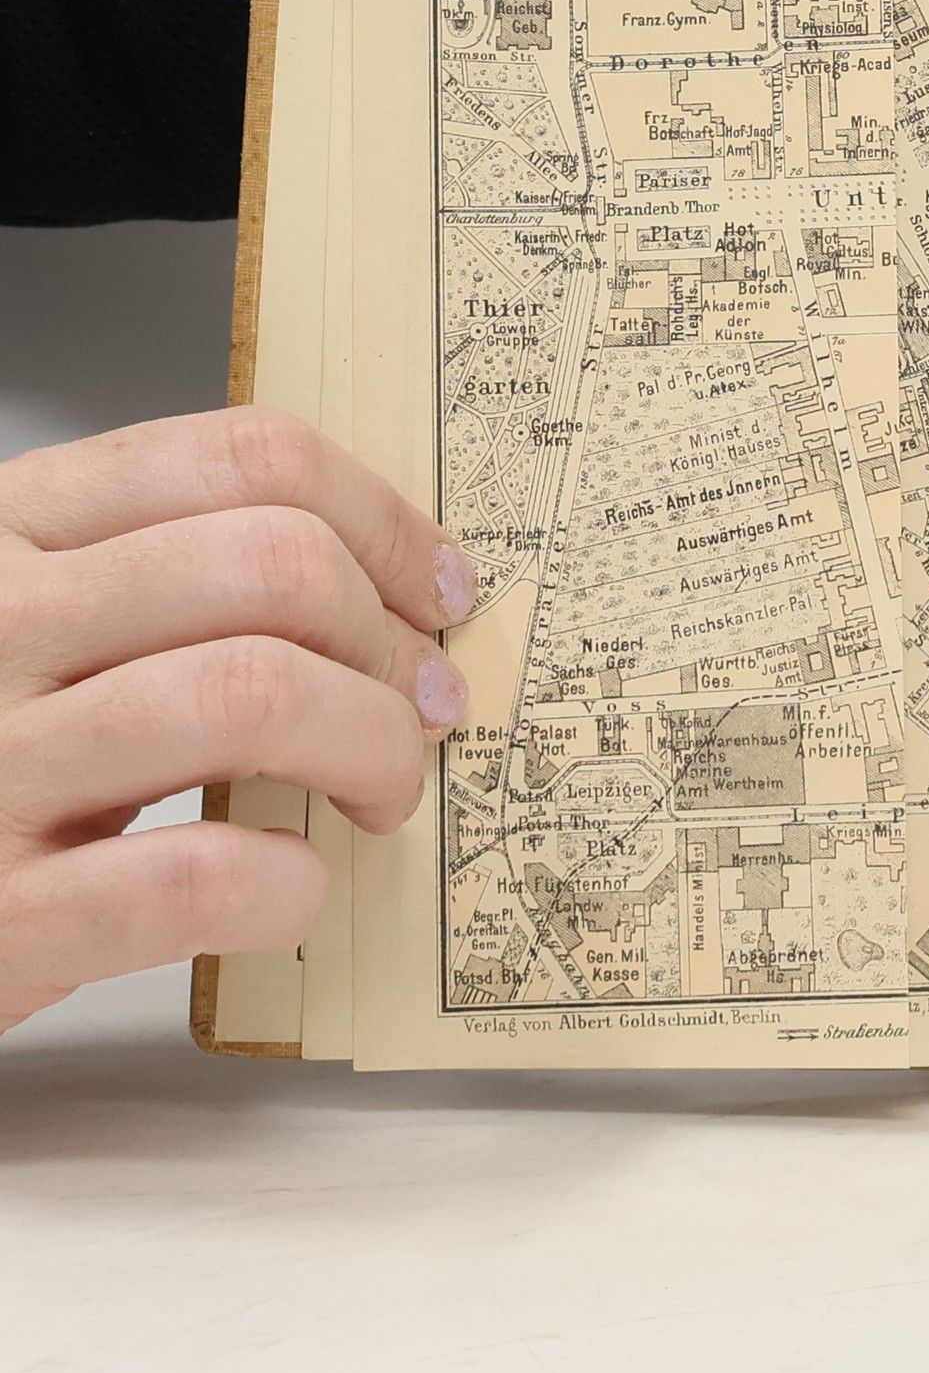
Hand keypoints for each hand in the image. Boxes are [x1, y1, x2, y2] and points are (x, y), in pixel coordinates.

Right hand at [0, 408, 473, 1034]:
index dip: (384, 523)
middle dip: (392, 642)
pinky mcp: (0, 913)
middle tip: (424, 706)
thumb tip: (389, 588)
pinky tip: (287, 887)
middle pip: (276, 565)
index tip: (440, 589)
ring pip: (255, 694)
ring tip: (380, 792)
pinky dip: (284, 885)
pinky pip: (197, 876)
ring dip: (370, 747)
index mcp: (9, 530)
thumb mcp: (38, 622)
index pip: (247, 458)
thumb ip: (165, 577)